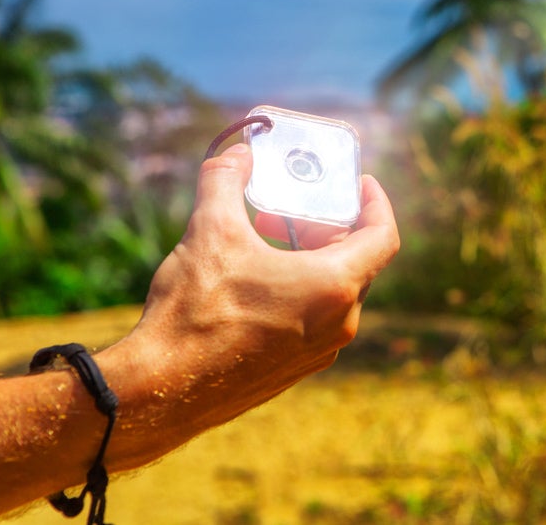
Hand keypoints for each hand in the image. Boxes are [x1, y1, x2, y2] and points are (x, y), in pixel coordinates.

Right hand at [101, 142, 399, 465]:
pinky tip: (255, 280)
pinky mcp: (295, 370)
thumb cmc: (193, 312)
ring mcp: (320, 352)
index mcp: (334, 286)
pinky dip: (300, 290)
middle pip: (357, 261)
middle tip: (296, 208)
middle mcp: (339, 323)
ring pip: (334, 291)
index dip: (377, 204)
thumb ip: (225, 179)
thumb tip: (235, 153)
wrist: (162, 391)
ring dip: (310, 258)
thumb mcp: (209, 230)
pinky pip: (315, 319)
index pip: (383, 237)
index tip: (362, 184)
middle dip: (329, 227)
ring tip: (267, 237)